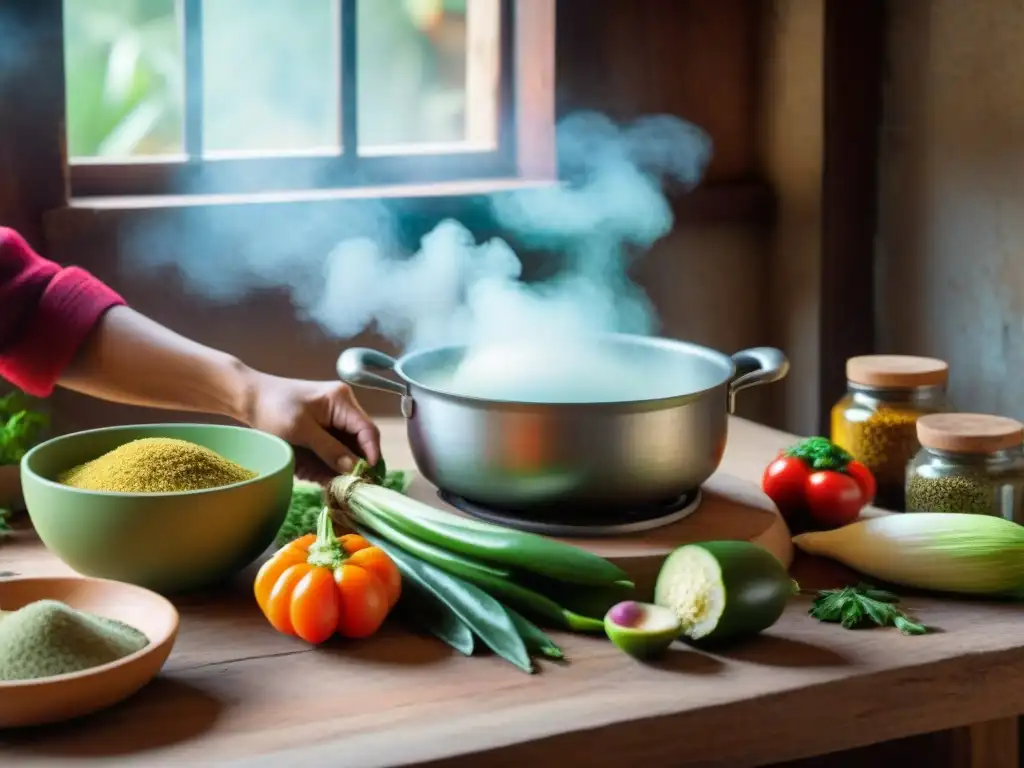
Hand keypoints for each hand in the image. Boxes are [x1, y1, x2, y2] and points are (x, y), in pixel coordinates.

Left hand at [243, 373, 380, 484]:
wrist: (248, 398)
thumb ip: (328, 448)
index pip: (367, 429)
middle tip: (347, 485)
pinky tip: (315, 471)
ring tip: (324, 479)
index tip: (367, 477)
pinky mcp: (325, 426)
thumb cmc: (272, 409)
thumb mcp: (300, 430)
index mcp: (341, 400)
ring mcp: (335, 416)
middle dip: (354, 462)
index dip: (372, 454)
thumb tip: (354, 468)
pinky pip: (335, 446)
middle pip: (360, 440)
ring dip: (339, 464)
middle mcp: (344, 407)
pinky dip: (328, 461)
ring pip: (348, 446)